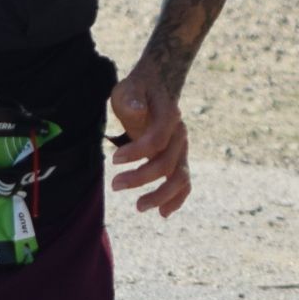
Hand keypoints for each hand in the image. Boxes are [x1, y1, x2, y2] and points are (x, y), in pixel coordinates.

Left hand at [109, 63, 191, 216]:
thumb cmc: (139, 89)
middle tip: (115, 185)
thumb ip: (132, 97)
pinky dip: (177, 199)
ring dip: (161, 195)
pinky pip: (184, 182)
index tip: (114, 159)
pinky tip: (163, 213)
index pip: (157, 141)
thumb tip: (137, 110)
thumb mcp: (130, 86)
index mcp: (170, 118)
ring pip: (180, 178)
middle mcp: (180, 136)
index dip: (137, 152)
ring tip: (139, 207)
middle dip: (141, 178)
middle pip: (167, 164)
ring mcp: (182, 149)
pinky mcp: (178, 159)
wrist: (157, 87)